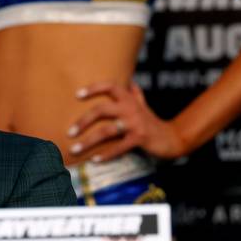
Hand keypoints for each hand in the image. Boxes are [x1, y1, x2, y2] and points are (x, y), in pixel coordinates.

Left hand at [66, 81, 186, 162]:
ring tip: (74, 149)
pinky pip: (119, 147)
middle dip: (83, 121)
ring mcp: (135, 124)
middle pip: (101, 110)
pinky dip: (106, 155)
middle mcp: (131, 108)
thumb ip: (134, 93)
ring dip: (88, 141)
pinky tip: (94, 160)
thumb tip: (128, 80)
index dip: (94, 88)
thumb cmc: (151, 121)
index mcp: (129, 99)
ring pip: (107, 131)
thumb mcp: (143, 105)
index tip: (77, 95)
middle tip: (69, 132)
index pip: (110, 86)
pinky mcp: (140, 139)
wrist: (172, 138)